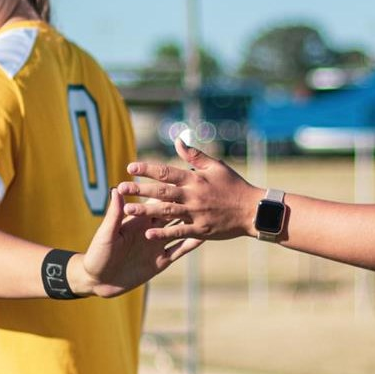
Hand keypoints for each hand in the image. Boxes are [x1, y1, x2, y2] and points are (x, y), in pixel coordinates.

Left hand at [76, 188, 200, 295]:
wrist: (98, 281)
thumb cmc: (98, 253)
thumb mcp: (107, 233)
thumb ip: (115, 214)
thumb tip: (117, 189)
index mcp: (138, 221)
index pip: (156, 202)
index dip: (168, 191)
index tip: (183, 178)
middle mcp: (150, 230)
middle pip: (172, 213)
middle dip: (186, 202)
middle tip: (204, 192)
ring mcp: (157, 246)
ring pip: (179, 231)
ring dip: (193, 222)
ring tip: (210, 212)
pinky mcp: (161, 261)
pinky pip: (179, 250)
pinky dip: (191, 244)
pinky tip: (204, 238)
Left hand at [119, 136, 262, 241]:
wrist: (253, 210)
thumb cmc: (234, 186)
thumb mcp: (216, 166)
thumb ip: (194, 155)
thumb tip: (178, 140)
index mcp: (195, 179)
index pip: (167, 171)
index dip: (147, 169)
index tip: (130, 166)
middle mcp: (193, 195)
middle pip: (162, 191)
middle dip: (140, 189)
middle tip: (121, 187)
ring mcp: (197, 213)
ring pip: (166, 211)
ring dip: (146, 210)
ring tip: (127, 210)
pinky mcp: (201, 230)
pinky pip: (179, 232)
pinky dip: (163, 232)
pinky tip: (148, 233)